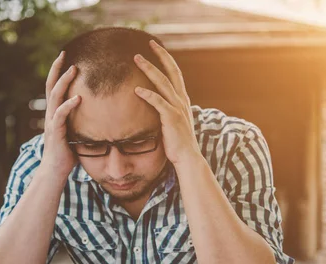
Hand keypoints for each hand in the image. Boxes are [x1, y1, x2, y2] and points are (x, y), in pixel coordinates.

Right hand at [40, 51, 80, 176]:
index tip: (66, 58)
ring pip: (55, 97)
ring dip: (64, 82)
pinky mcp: (56, 133)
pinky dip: (68, 105)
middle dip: (57, 69)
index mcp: (55, 114)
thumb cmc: (66, 155)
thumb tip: (101, 118)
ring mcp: (52, 123)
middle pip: (51, 86)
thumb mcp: (75, 135)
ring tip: (74, 70)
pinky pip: (61, 115)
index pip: (54, 88)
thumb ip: (82, 123)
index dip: (58, 72)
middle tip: (64, 54)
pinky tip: (78, 98)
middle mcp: (51, 115)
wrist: (54, 172)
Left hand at [133, 40, 200, 165]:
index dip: (166, 59)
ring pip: (162, 82)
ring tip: (137, 59)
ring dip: (149, 69)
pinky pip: (158, 102)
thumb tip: (157, 108)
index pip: (175, 73)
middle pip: (171, 71)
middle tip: (149, 43)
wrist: (188, 157)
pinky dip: (148, 94)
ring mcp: (177, 108)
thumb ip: (167, 112)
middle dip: (160, 56)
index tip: (156, 48)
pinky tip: (137, 89)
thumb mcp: (174, 123)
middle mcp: (181, 100)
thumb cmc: (178, 143)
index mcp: (182, 100)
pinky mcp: (171, 118)